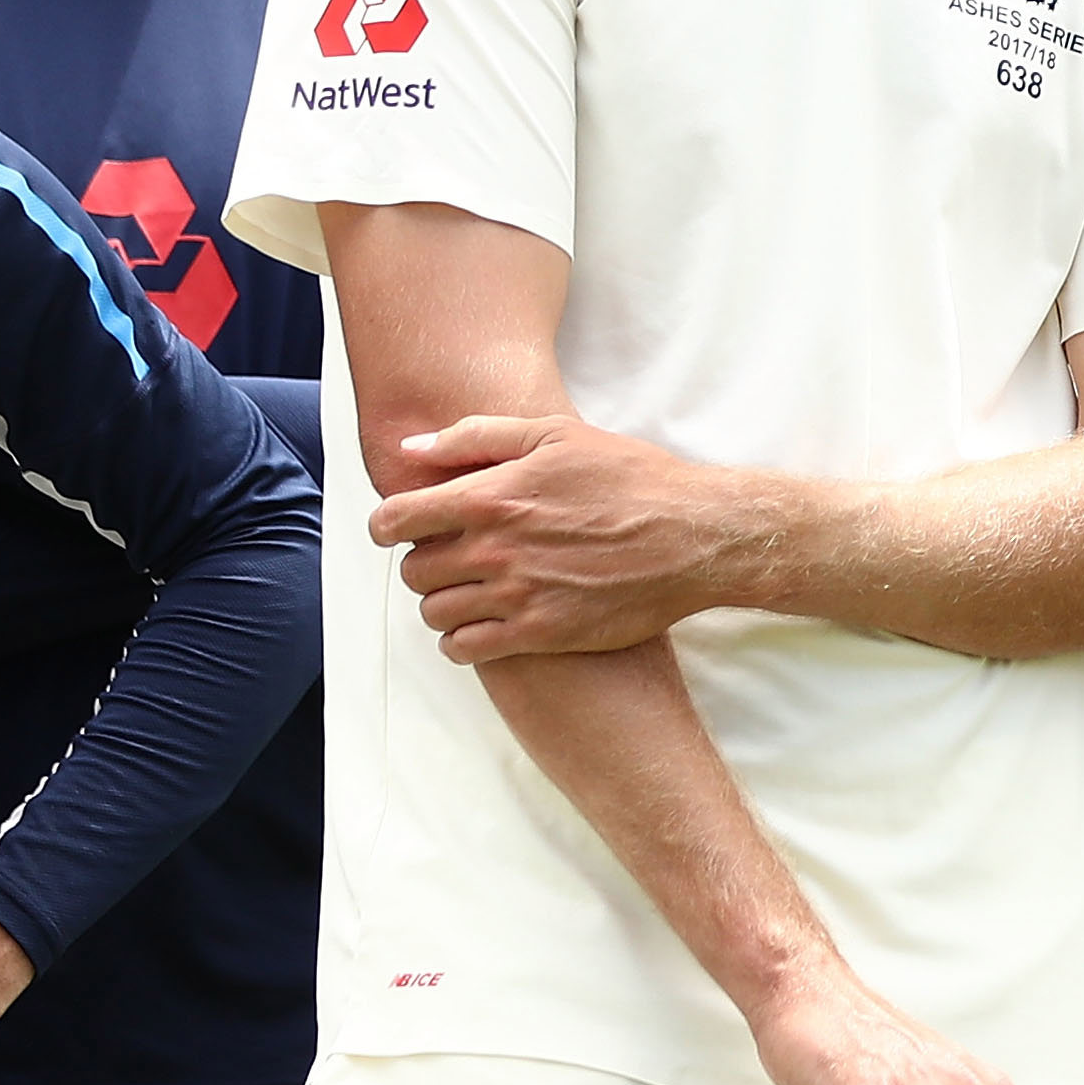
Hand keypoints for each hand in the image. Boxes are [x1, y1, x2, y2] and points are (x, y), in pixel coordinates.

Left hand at [369, 415, 774, 660]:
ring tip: (470, 594)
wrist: (695, 537)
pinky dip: (461, 642)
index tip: (400, 530)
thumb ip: (478, 437)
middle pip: (413, 571)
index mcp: (489, 496)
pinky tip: (483, 627)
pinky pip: (465, 649)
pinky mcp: (541, 633)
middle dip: (424, 563)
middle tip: (452, 559)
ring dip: (442, 604)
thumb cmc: (632, 479)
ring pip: (435, 613)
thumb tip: (411, 451)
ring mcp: (516, 595)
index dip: (388, 526)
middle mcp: (493, 550)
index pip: (396, 520)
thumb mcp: (558, 435)